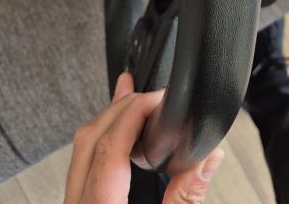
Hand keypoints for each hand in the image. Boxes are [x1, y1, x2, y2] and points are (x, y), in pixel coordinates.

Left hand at [64, 72, 224, 203]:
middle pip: (89, 139)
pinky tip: (121, 133)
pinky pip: (82, 164)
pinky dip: (103, 140)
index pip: (110, 148)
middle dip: (122, 107)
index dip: (136, 112)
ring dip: (110, 119)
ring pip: (81, 148)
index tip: (160, 99)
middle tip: (153, 95)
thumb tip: (208, 156)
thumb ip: (187, 197)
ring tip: (133, 98)